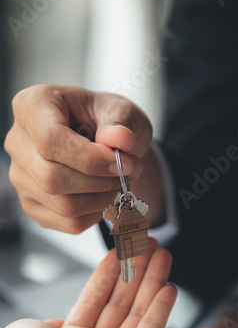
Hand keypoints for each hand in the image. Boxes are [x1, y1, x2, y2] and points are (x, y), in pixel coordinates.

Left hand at [0, 240, 176, 327]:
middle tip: (148, 247)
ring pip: (139, 310)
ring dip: (153, 281)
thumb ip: (51, 321)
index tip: (122, 251)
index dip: (111, 272)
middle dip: (136, 271)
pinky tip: (168, 288)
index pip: (96, 297)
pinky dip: (162, 308)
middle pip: (122, 300)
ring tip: (162, 256)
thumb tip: (60, 321)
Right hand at [4, 84, 156, 232]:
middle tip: (129, 172)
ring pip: (62, 204)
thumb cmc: (107, 121)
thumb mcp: (121, 110)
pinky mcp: (33, 203)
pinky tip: (105, 196)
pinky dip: (96, 214)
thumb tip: (119, 140)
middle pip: (52, 178)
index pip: (51, 141)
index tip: (123, 162)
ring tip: (122, 182)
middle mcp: (18, 142)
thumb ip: (121, 123)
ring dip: (102, 199)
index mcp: (32, 106)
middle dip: (100, 182)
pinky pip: (67, 222)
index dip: (90, 159)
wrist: (108, 143)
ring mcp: (21, 176)